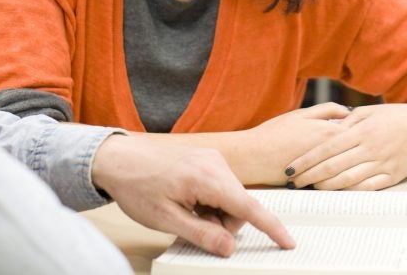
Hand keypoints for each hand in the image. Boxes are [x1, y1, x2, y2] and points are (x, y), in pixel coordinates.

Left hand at [90, 134, 294, 256]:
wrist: (119, 159)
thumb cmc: (137, 187)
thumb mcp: (167, 220)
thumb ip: (202, 235)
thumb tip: (229, 248)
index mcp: (208, 178)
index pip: (248, 208)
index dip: (271, 228)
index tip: (288, 242)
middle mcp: (216, 164)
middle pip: (239, 206)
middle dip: (223, 224)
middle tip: (193, 228)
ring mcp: (213, 159)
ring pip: (230, 198)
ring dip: (215, 214)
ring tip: (185, 212)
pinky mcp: (208, 159)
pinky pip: (221, 187)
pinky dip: (210, 202)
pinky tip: (188, 201)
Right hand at [239, 102, 352, 184]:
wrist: (254, 157)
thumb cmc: (275, 133)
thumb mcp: (301, 114)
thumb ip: (327, 110)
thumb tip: (348, 112)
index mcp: (330, 132)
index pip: (359, 131)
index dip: (363, 130)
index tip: (363, 129)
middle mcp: (332, 153)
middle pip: (358, 152)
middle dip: (361, 148)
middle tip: (362, 146)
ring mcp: (326, 171)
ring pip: (350, 168)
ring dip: (353, 164)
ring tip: (353, 160)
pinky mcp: (318, 184)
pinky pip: (337, 180)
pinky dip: (341, 176)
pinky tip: (339, 173)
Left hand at [285, 99, 406, 190]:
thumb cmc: (397, 116)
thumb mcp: (370, 112)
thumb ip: (347, 122)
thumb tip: (327, 131)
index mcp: (362, 131)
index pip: (326, 149)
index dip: (306, 161)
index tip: (290, 169)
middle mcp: (370, 149)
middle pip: (332, 167)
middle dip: (309, 177)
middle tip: (293, 183)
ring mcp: (382, 164)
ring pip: (348, 180)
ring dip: (326, 187)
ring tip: (311, 188)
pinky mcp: (393, 176)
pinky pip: (367, 188)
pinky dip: (350, 192)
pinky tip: (337, 193)